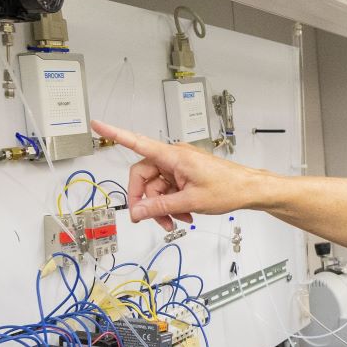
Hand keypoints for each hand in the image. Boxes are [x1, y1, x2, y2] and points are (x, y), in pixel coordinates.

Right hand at [90, 121, 262, 230]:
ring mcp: (179, 166)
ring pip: (156, 187)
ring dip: (161, 206)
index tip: (97, 124)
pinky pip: (168, 189)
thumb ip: (160, 206)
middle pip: (144, 176)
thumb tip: (137, 211)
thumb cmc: (228, 188)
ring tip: (175, 222)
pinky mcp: (185, 174)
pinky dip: (171, 204)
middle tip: (149, 219)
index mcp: (173, 156)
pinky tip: (182, 216)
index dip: (115, 133)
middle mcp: (173, 157)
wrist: (249, 190)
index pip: (137, 142)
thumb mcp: (190, 201)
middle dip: (145, 200)